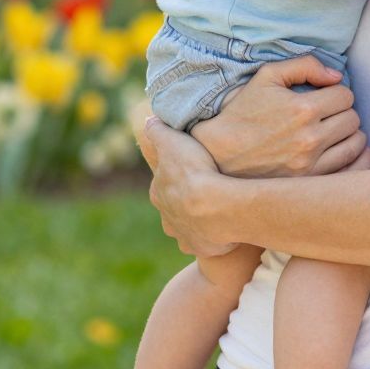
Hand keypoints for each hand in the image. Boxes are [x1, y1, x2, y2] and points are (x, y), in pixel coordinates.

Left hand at [136, 115, 238, 257]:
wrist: (215, 207)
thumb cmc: (194, 170)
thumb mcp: (173, 141)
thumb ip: (158, 130)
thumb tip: (147, 120)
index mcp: (159, 193)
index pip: (165, 183)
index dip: (177, 175)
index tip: (192, 169)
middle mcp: (166, 217)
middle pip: (174, 207)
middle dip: (185, 200)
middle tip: (206, 189)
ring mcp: (182, 235)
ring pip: (187, 226)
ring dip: (196, 219)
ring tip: (216, 209)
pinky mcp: (199, 247)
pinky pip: (203, 241)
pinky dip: (210, 235)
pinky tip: (222, 226)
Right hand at [189, 56, 369, 177]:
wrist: (218, 154)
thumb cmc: (242, 112)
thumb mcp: (267, 76)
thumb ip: (304, 66)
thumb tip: (337, 76)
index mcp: (302, 108)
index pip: (345, 96)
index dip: (336, 93)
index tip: (326, 98)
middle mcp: (310, 138)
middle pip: (352, 119)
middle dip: (343, 113)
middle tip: (329, 115)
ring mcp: (310, 164)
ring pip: (355, 145)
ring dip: (349, 135)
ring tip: (334, 133)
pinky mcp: (308, 183)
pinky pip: (349, 171)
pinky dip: (354, 160)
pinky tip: (347, 153)